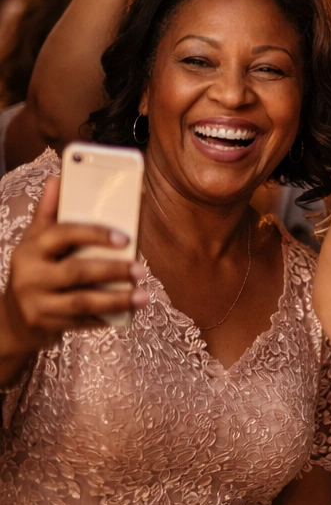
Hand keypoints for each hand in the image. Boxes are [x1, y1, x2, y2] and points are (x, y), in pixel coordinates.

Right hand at [1, 177, 147, 359]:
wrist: (12, 318)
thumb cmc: (35, 270)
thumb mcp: (36, 241)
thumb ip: (49, 212)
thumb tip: (58, 178)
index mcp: (31, 248)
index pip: (63, 234)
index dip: (95, 234)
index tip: (126, 238)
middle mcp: (30, 276)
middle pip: (77, 271)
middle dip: (113, 271)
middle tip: (142, 270)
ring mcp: (37, 304)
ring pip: (83, 302)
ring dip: (117, 300)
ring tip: (143, 297)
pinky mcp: (46, 326)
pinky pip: (83, 322)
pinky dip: (106, 318)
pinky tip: (128, 314)